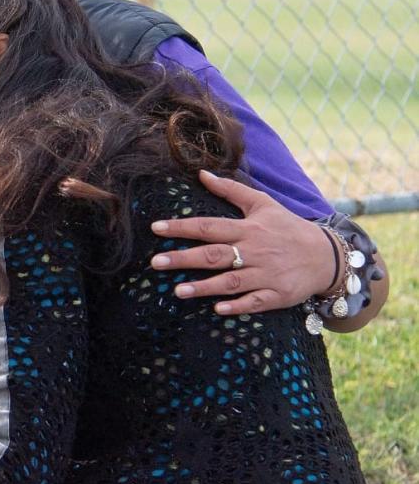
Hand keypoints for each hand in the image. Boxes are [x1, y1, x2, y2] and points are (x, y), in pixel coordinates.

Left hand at [149, 170, 335, 315]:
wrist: (328, 255)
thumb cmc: (288, 228)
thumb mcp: (263, 204)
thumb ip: (231, 190)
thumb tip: (202, 174)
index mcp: (248, 229)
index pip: (209, 226)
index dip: (182, 227)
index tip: (156, 228)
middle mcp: (254, 251)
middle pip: (215, 254)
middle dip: (185, 259)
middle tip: (155, 262)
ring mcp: (266, 274)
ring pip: (231, 281)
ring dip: (205, 287)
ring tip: (178, 291)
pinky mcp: (277, 295)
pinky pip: (255, 302)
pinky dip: (237, 306)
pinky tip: (217, 310)